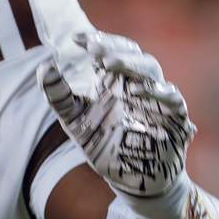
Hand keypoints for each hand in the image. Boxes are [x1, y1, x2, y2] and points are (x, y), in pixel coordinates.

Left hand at [39, 29, 193, 198]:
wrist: (130, 178)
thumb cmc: (104, 144)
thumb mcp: (75, 120)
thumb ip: (59, 96)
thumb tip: (44, 67)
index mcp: (114, 81)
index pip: (110, 51)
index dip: (97, 41)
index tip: (76, 39)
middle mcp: (136, 85)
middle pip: (133, 55)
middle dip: (115, 48)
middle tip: (94, 49)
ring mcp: (157, 101)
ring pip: (152, 71)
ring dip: (133, 64)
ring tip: (110, 64)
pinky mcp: (174, 120)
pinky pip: (174, 101)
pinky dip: (161, 93)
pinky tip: (140, 91)